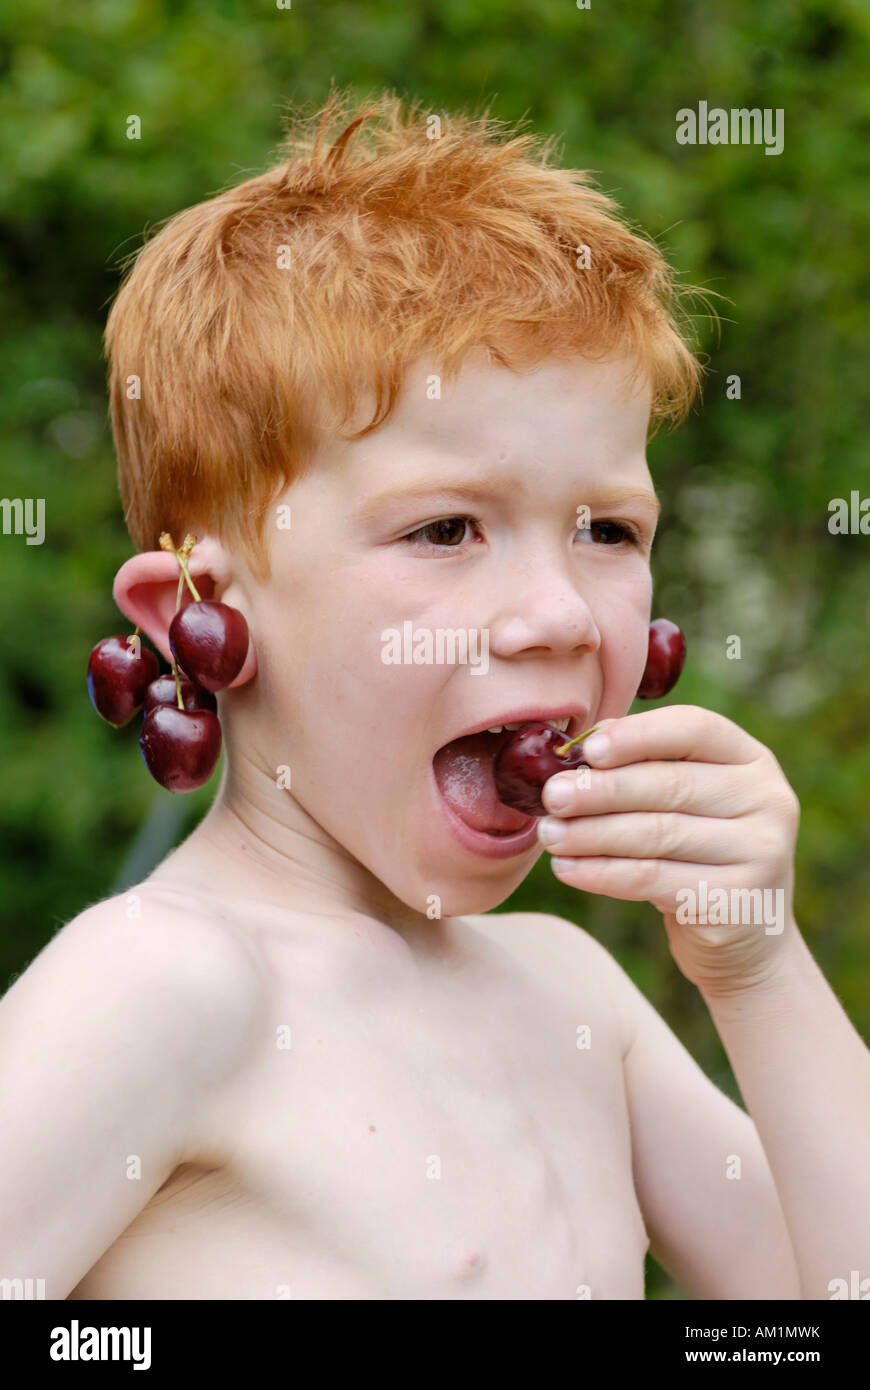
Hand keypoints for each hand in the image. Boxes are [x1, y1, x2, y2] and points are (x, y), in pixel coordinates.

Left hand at [537, 704, 800, 996]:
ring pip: (657, 833)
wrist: (743, 935)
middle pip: (671, 785)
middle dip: (602, 790)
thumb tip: (580, 748)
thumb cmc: (697, 853)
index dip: (638, 735)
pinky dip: (603, 872)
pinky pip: (653, 878)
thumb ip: (646, 769)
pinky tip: (568, 868)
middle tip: (552, 796)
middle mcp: (767, 799)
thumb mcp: (688, 803)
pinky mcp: (736, 900)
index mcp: (751, 759)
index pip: (695, 729)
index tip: (587, 748)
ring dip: (593, 833)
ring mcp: (761, 852)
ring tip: (550, 835)